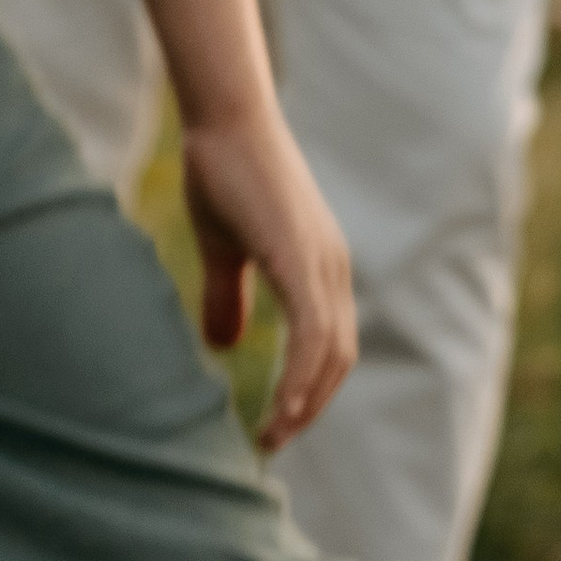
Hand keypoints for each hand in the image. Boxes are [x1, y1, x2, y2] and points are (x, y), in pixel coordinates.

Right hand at [179, 102, 356, 449]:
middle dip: (311, 405)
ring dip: (306, 399)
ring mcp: (321, 261)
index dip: (308, 387)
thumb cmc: (221, 173)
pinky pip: (313, 329)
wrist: (224, 119)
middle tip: (272, 441)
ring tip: (275, 433)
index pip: (329, 345)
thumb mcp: (222, 249)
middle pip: (339, 357)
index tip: (276, 422)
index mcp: (316, 268)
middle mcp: (331, 268)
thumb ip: (225, 297)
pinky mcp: (300, 255)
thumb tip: (225, 345)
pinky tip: (284, 401)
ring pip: (330, 350)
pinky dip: (302, 370)